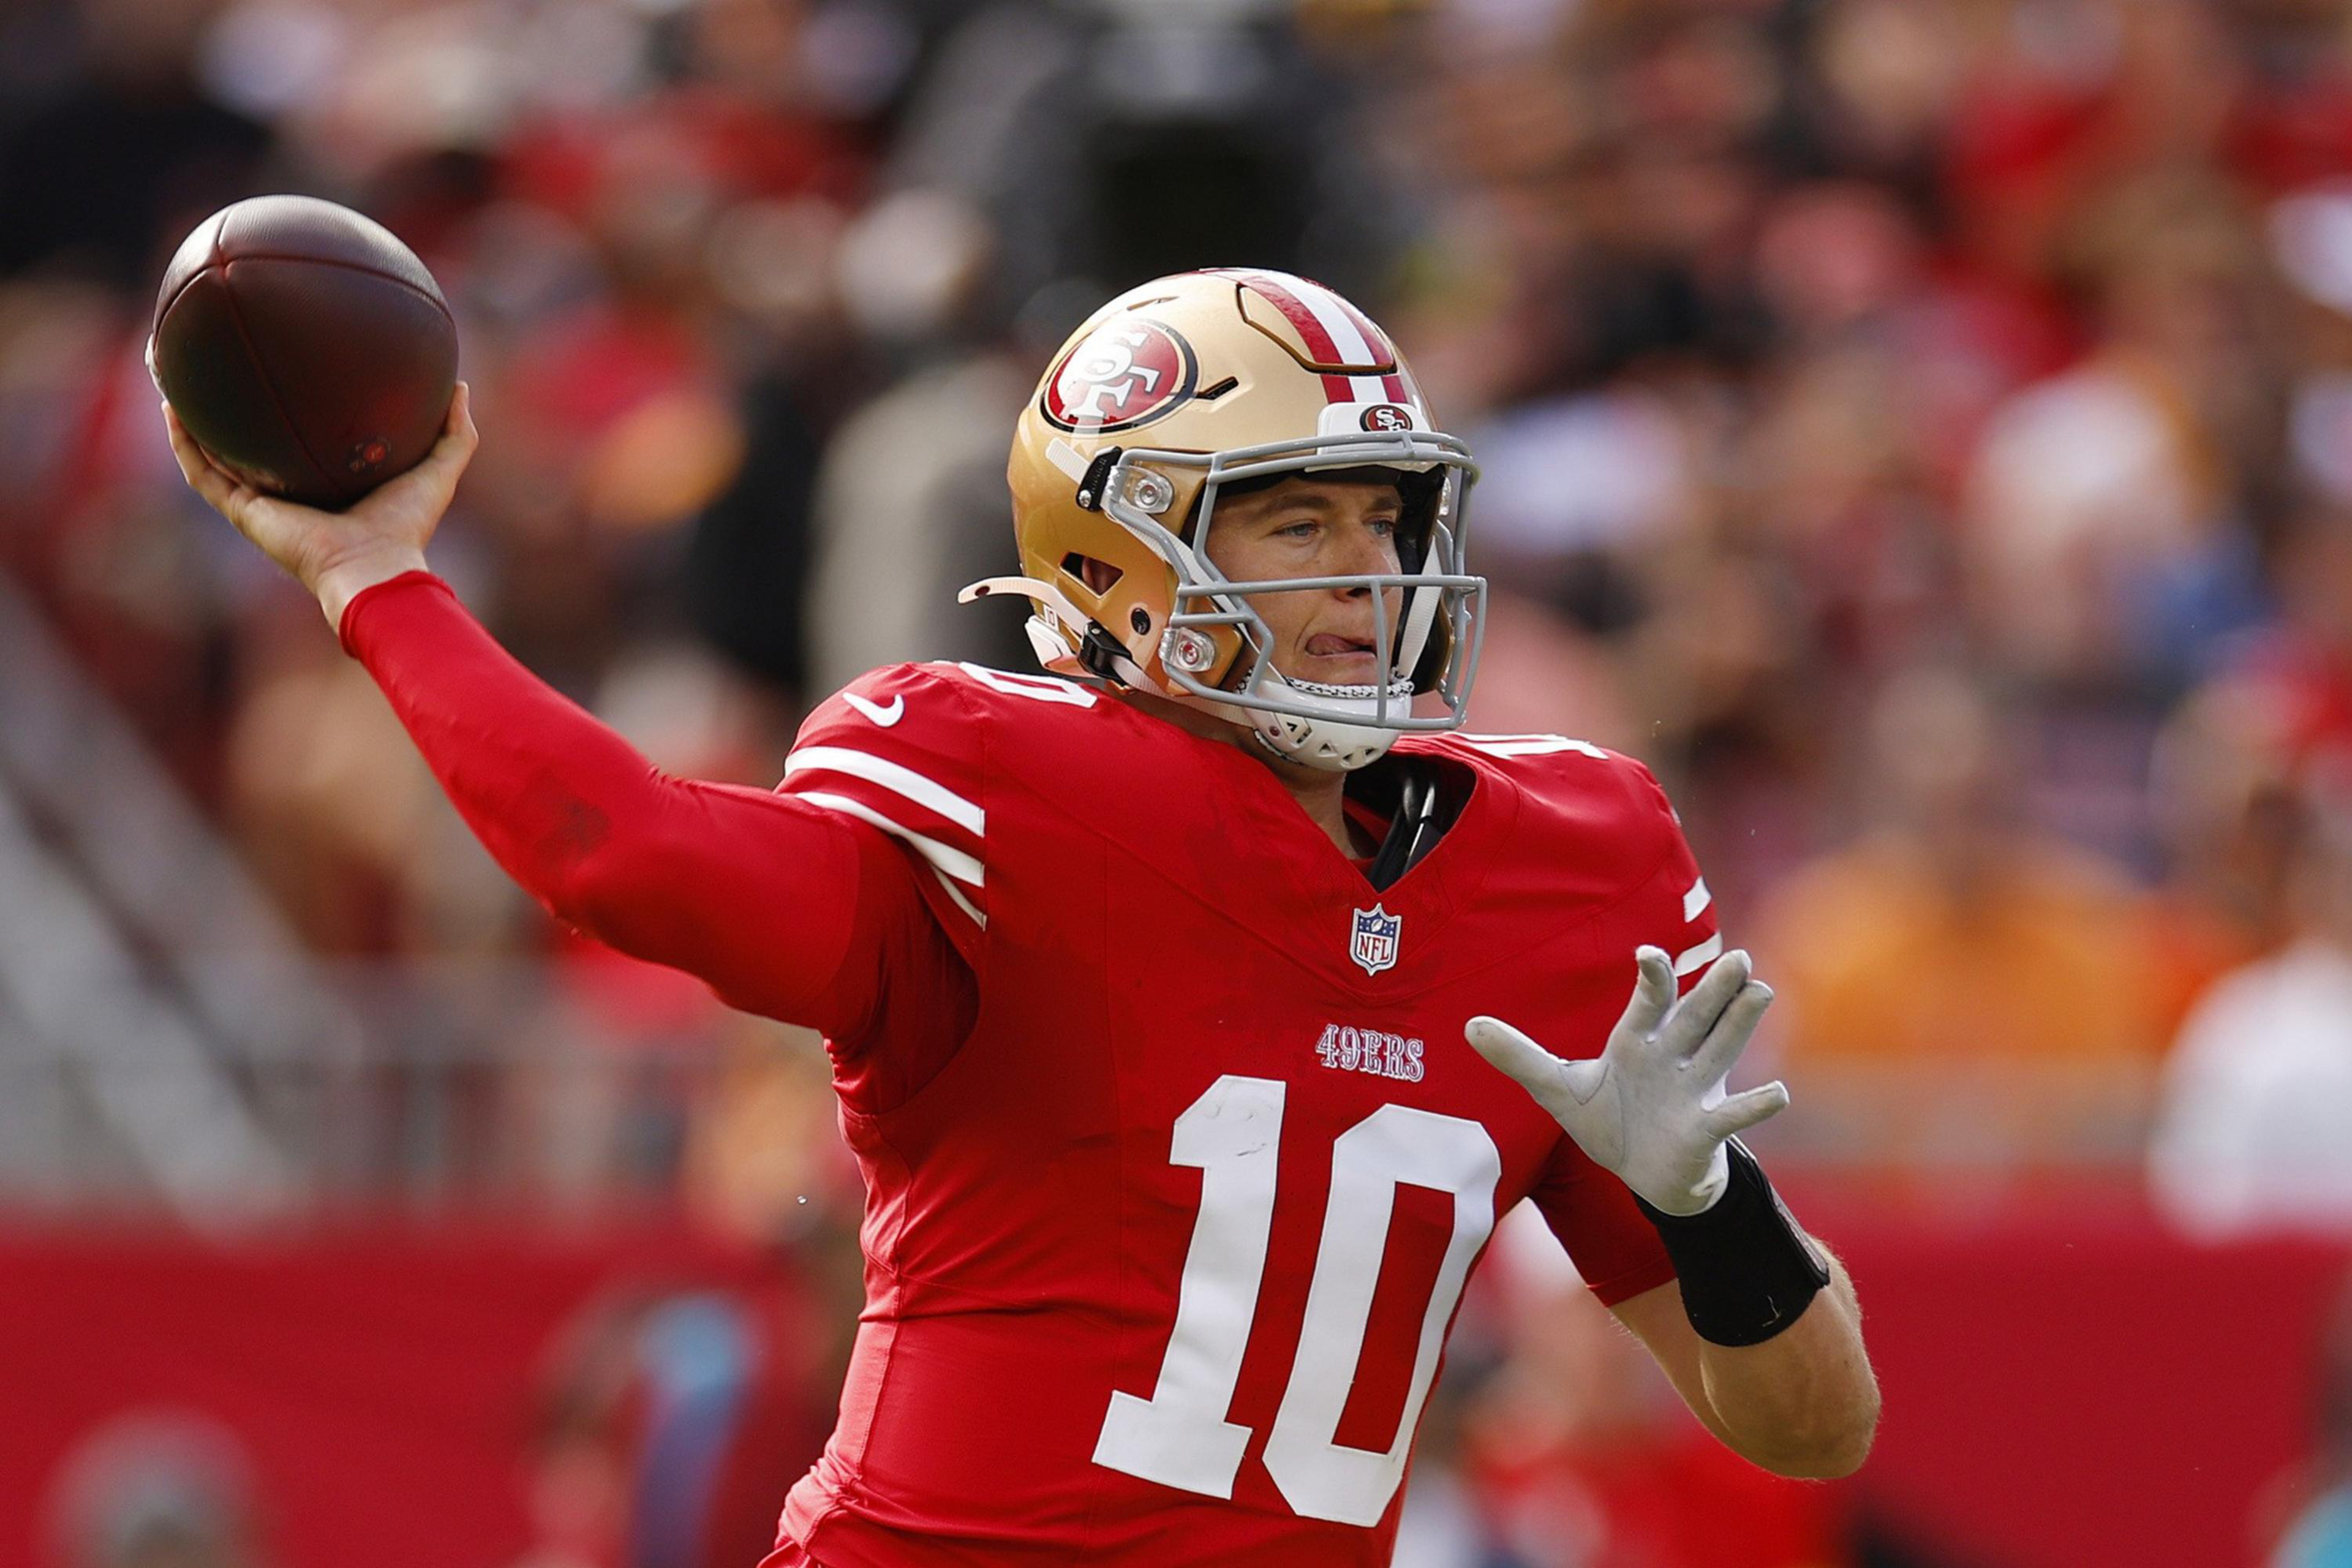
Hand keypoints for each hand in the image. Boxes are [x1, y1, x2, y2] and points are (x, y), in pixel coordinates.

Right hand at [163, 382, 477, 625]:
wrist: (374, 566)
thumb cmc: (407, 525)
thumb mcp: (438, 469)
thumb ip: (455, 432)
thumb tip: (460, 386)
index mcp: (328, 482)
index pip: (299, 440)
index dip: (286, 408)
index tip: (277, 367)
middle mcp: (290, 492)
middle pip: (248, 443)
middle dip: (226, 407)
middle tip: (212, 362)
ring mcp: (261, 503)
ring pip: (213, 454)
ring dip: (188, 418)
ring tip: (171, 375)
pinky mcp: (244, 512)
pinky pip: (203, 473)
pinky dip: (183, 443)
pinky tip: (170, 407)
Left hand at [1465, 947, 1787, 1215]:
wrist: (1644, 1172)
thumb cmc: (1610, 1121)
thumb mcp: (1558, 1090)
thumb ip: (1519, 1058)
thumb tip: (1469, 1027)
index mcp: (1637, 1042)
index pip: (1649, 1001)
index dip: (1652, 978)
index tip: (1648, 954)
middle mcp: (1673, 1057)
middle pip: (1695, 1016)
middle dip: (1714, 989)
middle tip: (1739, 957)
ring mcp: (1695, 1091)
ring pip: (1722, 1049)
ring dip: (1740, 1022)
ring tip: (1762, 990)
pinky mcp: (1706, 1128)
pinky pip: (1733, 1114)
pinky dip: (1754, 1105)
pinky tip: (1777, 1093)